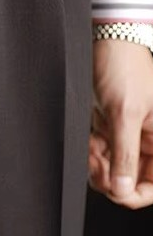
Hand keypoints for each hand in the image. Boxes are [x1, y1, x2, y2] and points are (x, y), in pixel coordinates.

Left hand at [89, 38, 152, 208]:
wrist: (105, 40)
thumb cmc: (123, 68)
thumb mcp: (125, 113)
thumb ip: (125, 155)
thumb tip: (124, 191)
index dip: (137, 194)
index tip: (115, 191)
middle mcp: (150, 139)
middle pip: (133, 180)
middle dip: (111, 178)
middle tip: (95, 168)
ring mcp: (130, 135)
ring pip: (115, 169)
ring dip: (98, 166)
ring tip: (89, 152)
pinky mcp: (112, 127)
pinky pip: (102, 153)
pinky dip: (92, 153)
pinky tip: (87, 143)